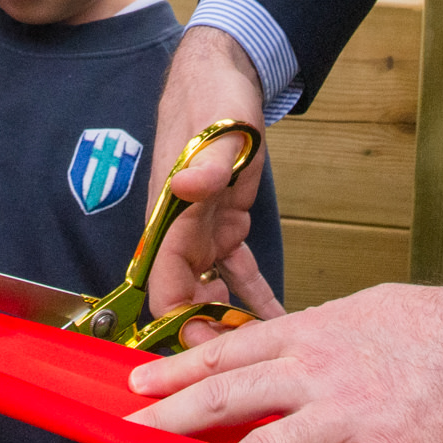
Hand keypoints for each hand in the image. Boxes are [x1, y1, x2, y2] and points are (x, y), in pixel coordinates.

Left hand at [125, 259, 442, 442]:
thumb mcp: (365, 310)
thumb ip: (320, 333)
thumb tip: (288, 345)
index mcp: (313, 333)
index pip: (229, 352)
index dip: (178, 370)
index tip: (136, 385)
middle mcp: (318, 371)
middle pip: (227, 397)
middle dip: (172, 418)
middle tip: (129, 437)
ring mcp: (349, 416)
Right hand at [144, 30, 276, 325]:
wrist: (222, 76)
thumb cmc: (213, 99)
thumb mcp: (216, 129)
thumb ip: (204, 162)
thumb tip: (187, 185)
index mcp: (170, 218)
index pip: (166, 289)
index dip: (182, 326)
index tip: (210, 354)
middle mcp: (181, 232)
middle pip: (187, 303)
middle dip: (211, 337)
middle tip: (251, 366)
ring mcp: (203, 231)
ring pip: (211, 294)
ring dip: (231, 322)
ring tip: (266, 354)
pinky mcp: (225, 225)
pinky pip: (237, 272)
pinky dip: (254, 297)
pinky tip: (276, 321)